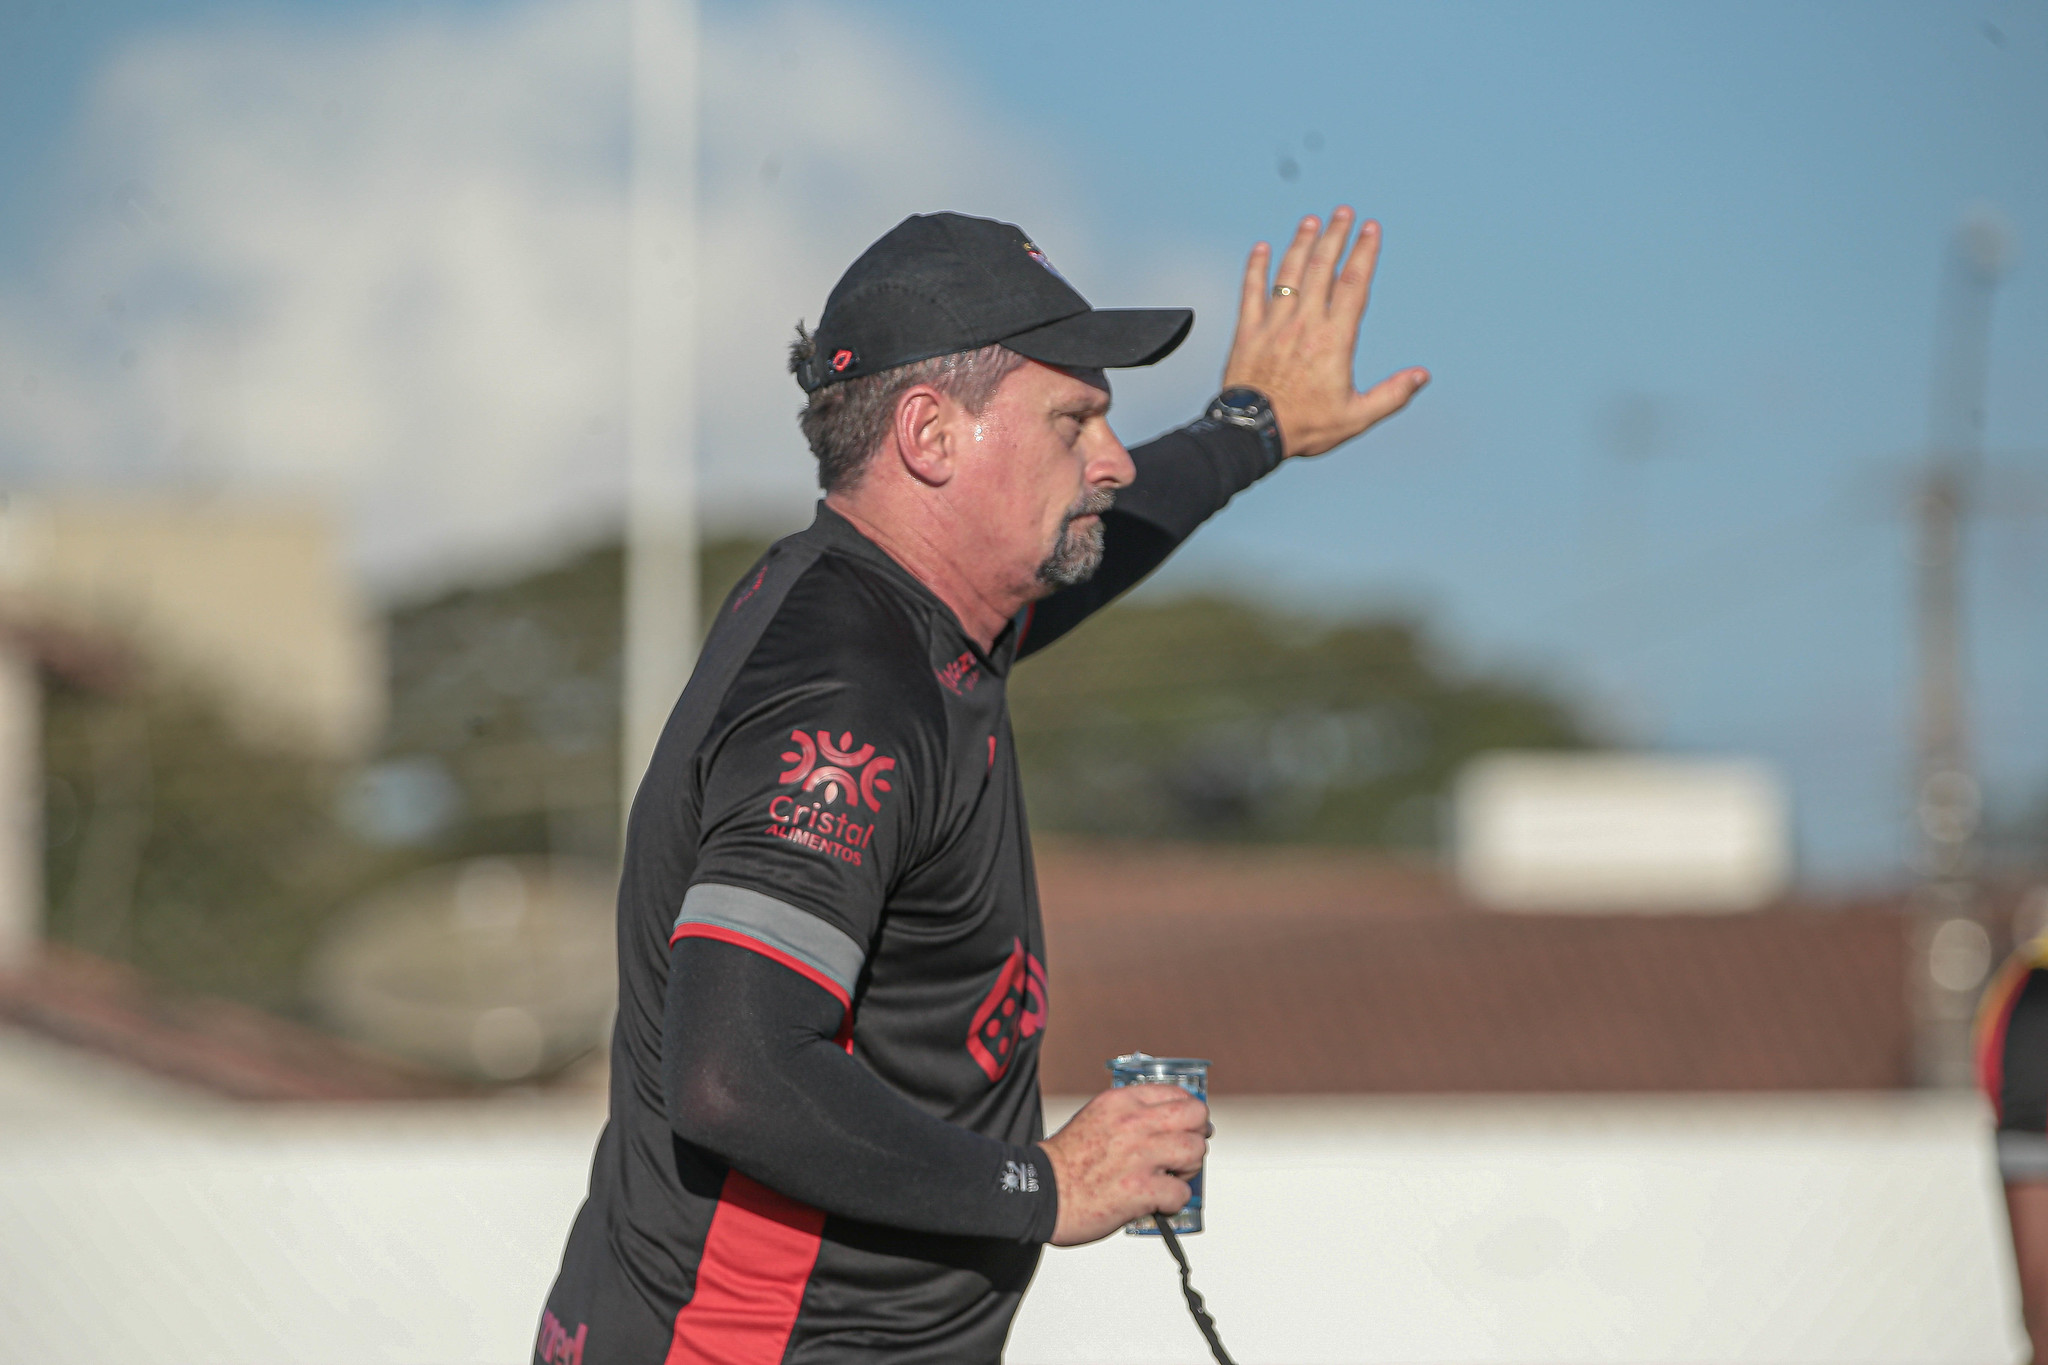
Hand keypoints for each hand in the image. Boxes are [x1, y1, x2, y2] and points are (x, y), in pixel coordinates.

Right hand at [1040, 1083, 1210, 1246]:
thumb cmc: (1065, 1163)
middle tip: (1184, 1152)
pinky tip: (1157, 1202)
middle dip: (1196, 1135)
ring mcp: (1139, 1155)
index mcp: (1121, 1101)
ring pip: (1195, 1150)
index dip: (1188, 1113)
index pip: (1177, 1093)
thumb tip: (1164, 1126)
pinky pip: (1181, 1193)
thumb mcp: (1097, 1117)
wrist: (1038, 1193)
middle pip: (1196, 1115)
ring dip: (1188, 1169)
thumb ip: (1130, 1115)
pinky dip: (1174, 1202)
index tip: (1186, 1126)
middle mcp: (1133, 1122)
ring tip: (1170, 1178)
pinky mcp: (1141, 1189)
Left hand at [1221, 206, 1429, 458]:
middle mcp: (1304, 325)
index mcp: (1334, 340)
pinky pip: (1251, 292)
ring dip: (1301, 244)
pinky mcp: (1247, 333)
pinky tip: (1261, 248)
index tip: (1371, 229)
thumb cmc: (1306, 428)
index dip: (1364, 254)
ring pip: (1289, 274)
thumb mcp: (1357, 417)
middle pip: (1322, 269)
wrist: (1252, 434)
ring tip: (1311, 221)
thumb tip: (1423, 375)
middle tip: (1343, 212)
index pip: (1353, 286)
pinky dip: (1256, 268)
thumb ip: (1392, 395)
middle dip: (1335, 236)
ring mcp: (1273, 326)